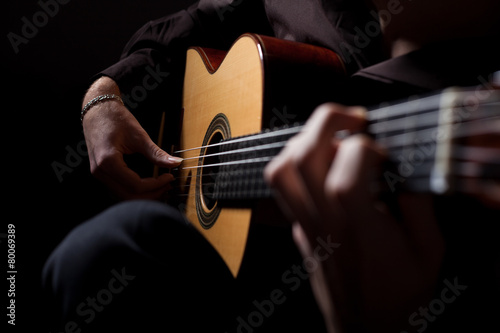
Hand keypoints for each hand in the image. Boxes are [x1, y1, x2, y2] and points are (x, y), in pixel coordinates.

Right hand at [82, 77, 181, 199]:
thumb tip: (176, 163)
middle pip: (129, 196)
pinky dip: (134, 190)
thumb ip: (156, 153)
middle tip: (167, 185)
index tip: (169, 177)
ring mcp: (98, 174)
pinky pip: (118, 189)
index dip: (156, 185)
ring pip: (123, 196)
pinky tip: (148, 184)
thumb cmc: (115, 118)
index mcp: (108, 162)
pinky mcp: (101, 173)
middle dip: (151, 194)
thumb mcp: (139, 135)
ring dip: (143, 194)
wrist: (97, 110)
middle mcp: (100, 172)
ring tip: (161, 185)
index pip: (136, 186)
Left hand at [265, 103, 444, 332]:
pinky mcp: (298, 228)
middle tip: (352, 117)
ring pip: (280, 172)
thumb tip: (406, 165)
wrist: (365, 326)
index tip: (381, 147)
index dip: (364, 146)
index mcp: (358, 227)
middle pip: (301, 159)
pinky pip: (281, 187)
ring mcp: (304, 225)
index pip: (345, 171)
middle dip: (325, 122)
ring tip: (331, 134)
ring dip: (302, 140)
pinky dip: (294, 162)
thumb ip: (420, 204)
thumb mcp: (429, 251)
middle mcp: (323, 222)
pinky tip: (320, 160)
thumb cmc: (397, 295)